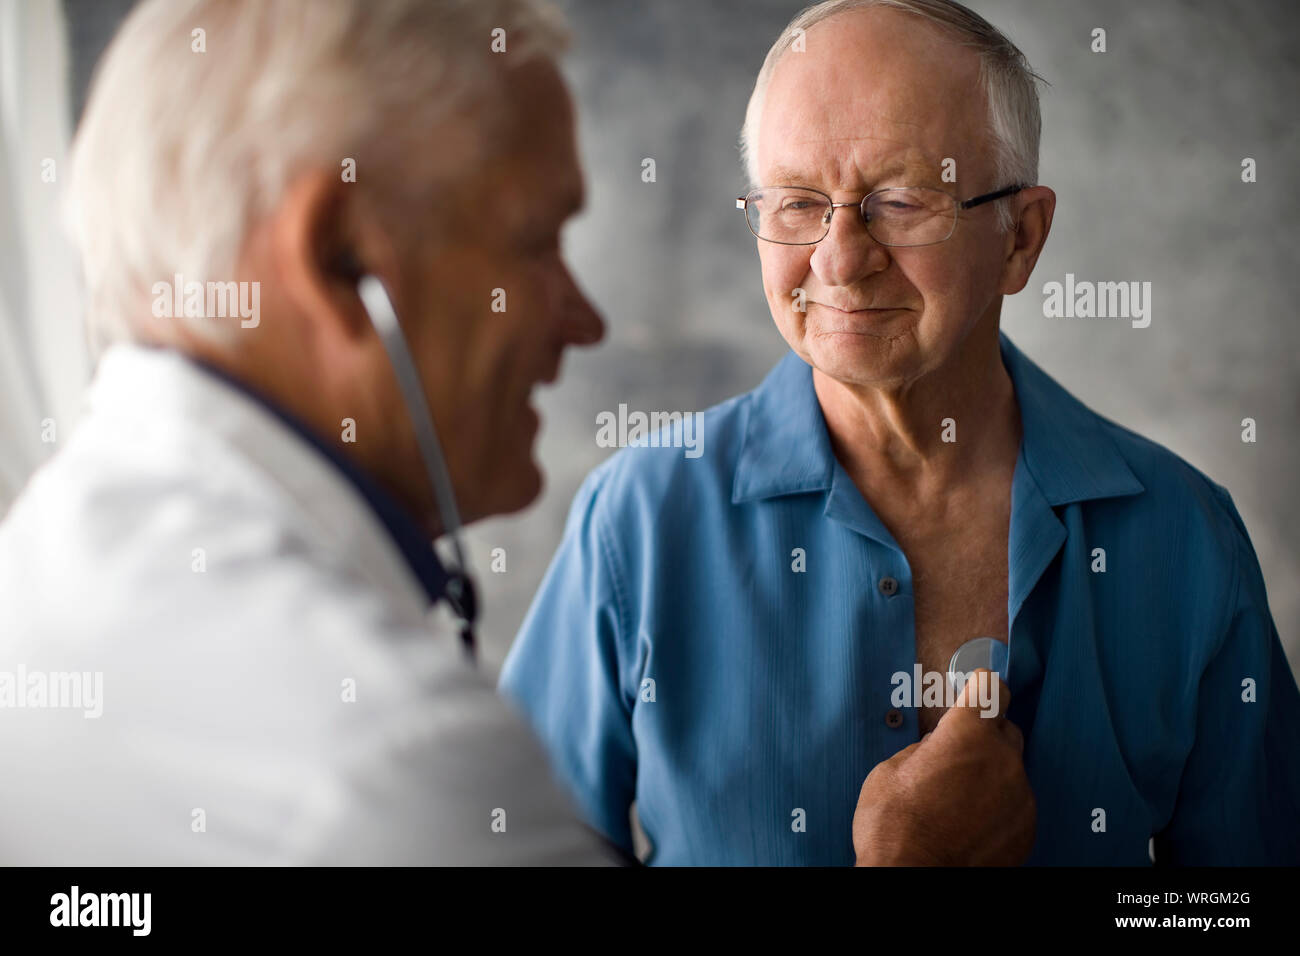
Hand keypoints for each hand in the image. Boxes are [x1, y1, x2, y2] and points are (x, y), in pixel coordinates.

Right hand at [851, 668, 1034, 864]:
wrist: (912, 878)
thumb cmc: (894, 824)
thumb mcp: (890, 771)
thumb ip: (924, 749)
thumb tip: (937, 748)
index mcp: (967, 734)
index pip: (991, 688)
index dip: (979, 690)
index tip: (972, 695)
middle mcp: (1002, 759)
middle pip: (1005, 729)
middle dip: (983, 737)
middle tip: (954, 758)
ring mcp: (1019, 796)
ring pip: (1009, 770)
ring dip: (989, 776)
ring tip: (957, 801)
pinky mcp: (1027, 828)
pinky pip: (1015, 804)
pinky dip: (997, 808)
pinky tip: (970, 823)